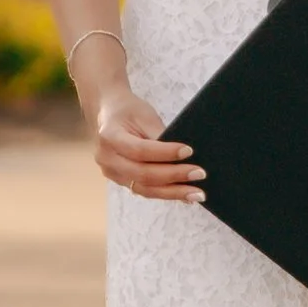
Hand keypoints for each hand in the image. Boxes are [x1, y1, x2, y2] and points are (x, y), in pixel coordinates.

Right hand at [94, 83, 204, 201]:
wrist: (108, 114)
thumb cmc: (128, 111)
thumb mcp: (144, 115)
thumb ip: (160, 135)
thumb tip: (186, 156)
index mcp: (109, 136)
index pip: (140, 150)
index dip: (166, 153)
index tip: (189, 151)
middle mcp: (107, 158)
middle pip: (143, 174)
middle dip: (174, 176)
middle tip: (200, 174)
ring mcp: (111, 173)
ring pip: (144, 188)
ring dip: (173, 192)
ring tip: (197, 193)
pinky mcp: (120, 181)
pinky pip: (145, 190)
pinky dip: (166, 193)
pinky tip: (185, 195)